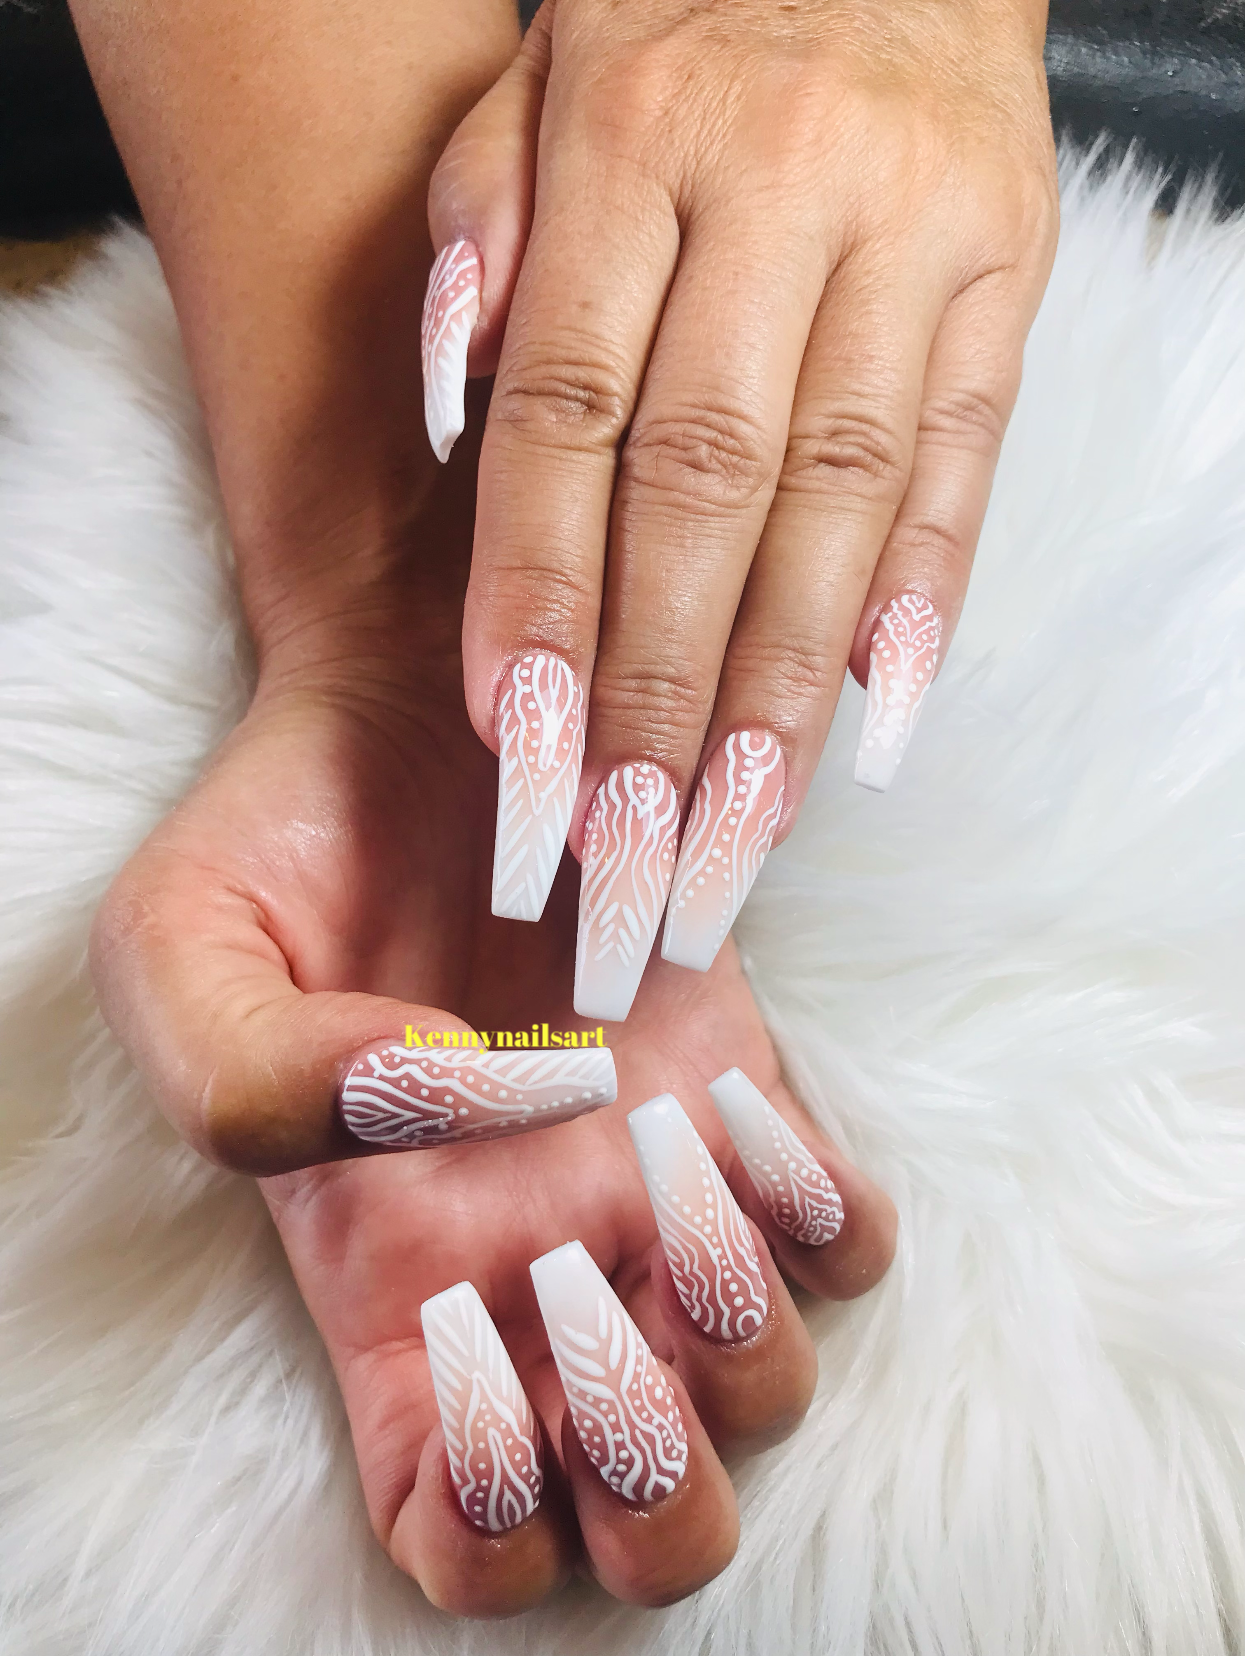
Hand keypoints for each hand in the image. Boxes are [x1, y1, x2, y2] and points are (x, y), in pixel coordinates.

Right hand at [90, 461, 895, 1608]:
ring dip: (735, 1328)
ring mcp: (657, 1187)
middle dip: (651, 1468)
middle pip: (656, 1517)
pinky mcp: (747, 1088)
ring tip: (661, 1167)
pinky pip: (852, 1241)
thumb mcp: (182, 947)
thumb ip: (256, 1076)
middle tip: (582, 1286)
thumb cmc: (284, 840)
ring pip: (766, 1390)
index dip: (485, 1519)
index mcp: (391, 1286)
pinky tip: (738, 1119)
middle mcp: (538, 1268)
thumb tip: (442, 1105)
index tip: (467, 1367)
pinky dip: (825, 1222)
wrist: (417, 712)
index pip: (464, 1532)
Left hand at [422, 0, 1057, 1016]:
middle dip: (660, 682)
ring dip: (786, 683)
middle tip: (628, 845)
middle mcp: (773, 195)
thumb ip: (476, 249)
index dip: (540, 589)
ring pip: (841, 497)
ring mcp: (909, 238)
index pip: (566, 415)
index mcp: (627, 147)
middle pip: (704, 486)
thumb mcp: (529, 96)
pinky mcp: (1008, 274)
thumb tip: (449, 423)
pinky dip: (925, 599)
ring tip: (739, 831)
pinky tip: (882, 724)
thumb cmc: (674, 35)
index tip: (518, 743)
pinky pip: (966, 459)